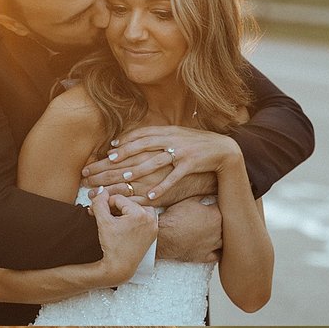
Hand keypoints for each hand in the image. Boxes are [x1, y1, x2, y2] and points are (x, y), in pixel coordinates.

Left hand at [85, 126, 239, 201]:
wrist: (222, 149)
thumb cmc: (195, 144)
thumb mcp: (176, 136)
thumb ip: (156, 138)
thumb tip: (133, 141)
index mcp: (167, 132)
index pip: (141, 134)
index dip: (124, 141)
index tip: (109, 149)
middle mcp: (171, 140)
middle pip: (141, 147)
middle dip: (122, 154)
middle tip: (105, 162)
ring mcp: (181, 152)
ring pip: (155, 161)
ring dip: (138, 170)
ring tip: (124, 177)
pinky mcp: (190, 165)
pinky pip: (173, 178)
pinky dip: (162, 187)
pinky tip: (151, 196)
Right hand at [92, 188, 157, 283]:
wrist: (120, 267)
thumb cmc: (111, 246)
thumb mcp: (103, 222)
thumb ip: (100, 203)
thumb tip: (100, 190)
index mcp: (140, 213)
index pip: (118, 199)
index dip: (105, 204)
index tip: (97, 213)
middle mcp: (150, 218)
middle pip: (128, 204)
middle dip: (115, 209)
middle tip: (104, 218)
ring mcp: (154, 226)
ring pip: (136, 210)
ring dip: (125, 213)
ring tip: (115, 222)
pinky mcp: (153, 232)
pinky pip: (143, 219)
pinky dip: (134, 220)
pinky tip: (124, 227)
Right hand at [155, 196, 221, 262]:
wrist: (163, 236)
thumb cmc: (174, 218)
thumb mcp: (188, 201)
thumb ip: (202, 196)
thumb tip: (207, 192)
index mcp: (217, 215)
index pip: (225, 208)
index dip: (220, 205)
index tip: (216, 205)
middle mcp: (219, 231)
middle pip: (228, 225)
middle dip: (222, 220)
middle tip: (213, 218)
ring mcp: (213, 245)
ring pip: (226, 240)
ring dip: (222, 236)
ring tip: (215, 231)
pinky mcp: (205, 256)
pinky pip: (218, 255)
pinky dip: (217, 251)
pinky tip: (214, 247)